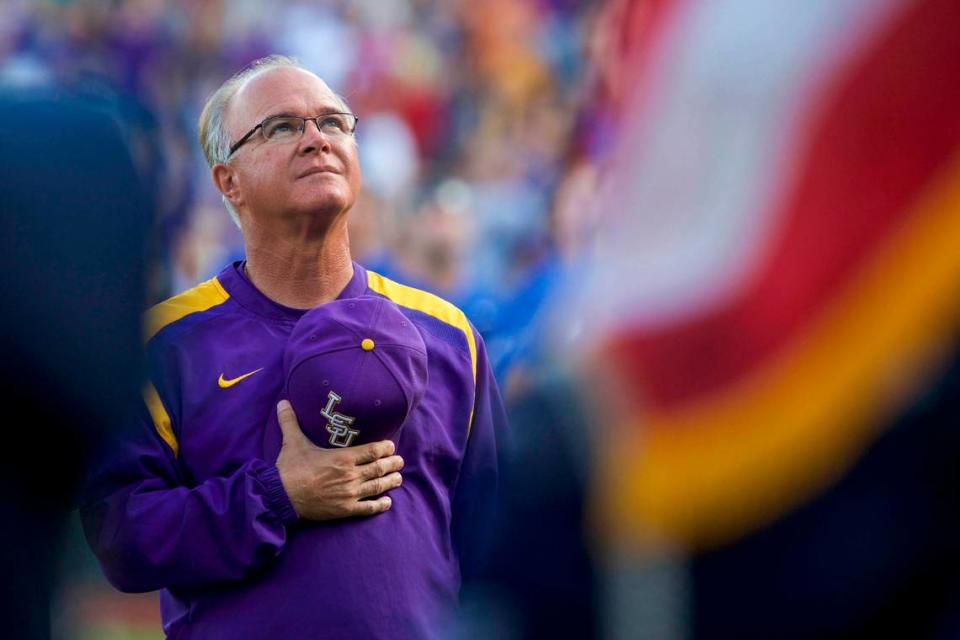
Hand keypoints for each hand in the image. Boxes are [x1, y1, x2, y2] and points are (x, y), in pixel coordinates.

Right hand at [274, 399, 402, 519]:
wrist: (281, 497)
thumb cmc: (289, 469)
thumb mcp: (292, 442)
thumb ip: (290, 421)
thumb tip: (282, 402)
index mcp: (343, 458)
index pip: (373, 450)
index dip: (385, 448)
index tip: (391, 446)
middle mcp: (351, 475)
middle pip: (380, 468)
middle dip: (393, 464)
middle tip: (400, 461)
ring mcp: (349, 494)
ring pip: (378, 486)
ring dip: (391, 481)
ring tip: (398, 478)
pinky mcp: (345, 510)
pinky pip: (368, 508)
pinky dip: (380, 505)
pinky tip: (387, 502)